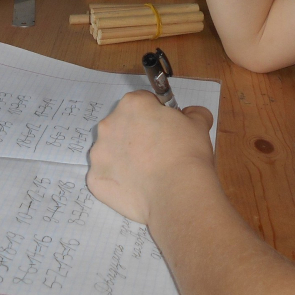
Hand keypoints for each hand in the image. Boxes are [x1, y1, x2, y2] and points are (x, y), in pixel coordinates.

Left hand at [87, 90, 214, 224]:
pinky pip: (106, 176)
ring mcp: (98, 153)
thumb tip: (190, 114)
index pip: (141, 102)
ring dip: (124, 157)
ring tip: (147, 173)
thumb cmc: (187, 153)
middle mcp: (109, 124)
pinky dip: (119, 181)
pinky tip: (138, 188)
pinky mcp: (95, 179)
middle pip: (122, 125)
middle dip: (136, 135)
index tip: (165, 129)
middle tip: (157, 152)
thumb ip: (193, 113)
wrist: (177, 192)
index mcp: (132, 104)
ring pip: (111, 151)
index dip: (155, 114)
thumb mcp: (199, 124)